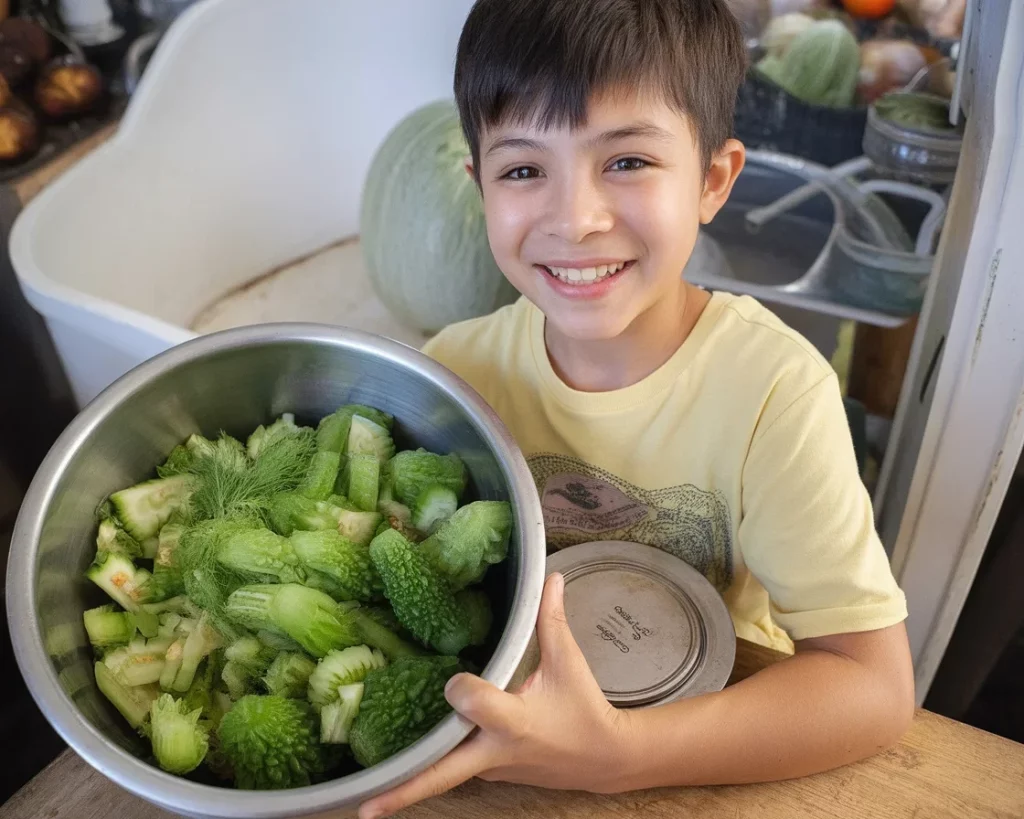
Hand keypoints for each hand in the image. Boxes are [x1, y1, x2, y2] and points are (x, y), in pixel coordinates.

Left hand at [357, 571, 630, 818]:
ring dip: (407, 779)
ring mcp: (488, 768)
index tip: (454, 679)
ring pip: (443, 771)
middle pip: (442, 774)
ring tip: (364, 786)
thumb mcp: (568, 662)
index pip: (476, 707)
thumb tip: (550, 575)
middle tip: (365, 807)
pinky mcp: (487, 772)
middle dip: (404, 790)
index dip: (463, 691)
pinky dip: (430, 761)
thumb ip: (551, 619)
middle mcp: (495, 751)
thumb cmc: (584, 708)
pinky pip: (454, 764)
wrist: (604, 759)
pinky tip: (400, 757)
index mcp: (515, 722)